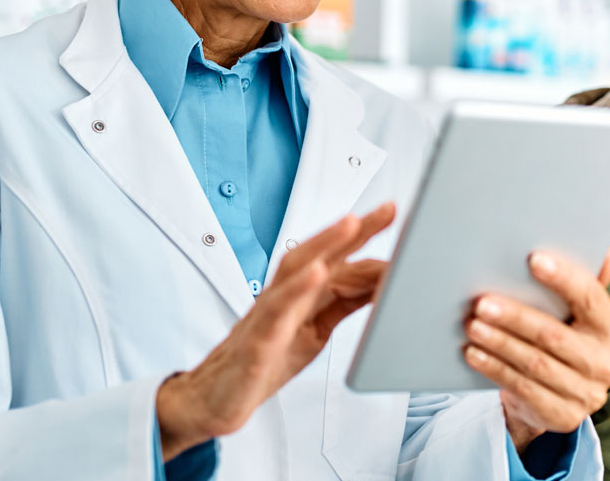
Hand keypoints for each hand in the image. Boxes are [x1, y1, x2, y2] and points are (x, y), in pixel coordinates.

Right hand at [156, 203, 395, 458]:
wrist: (218, 399)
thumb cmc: (264, 361)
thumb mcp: (316, 330)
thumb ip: (343, 304)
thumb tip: (379, 283)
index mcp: (299, 295)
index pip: (334, 259)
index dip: (362, 236)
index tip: (391, 213)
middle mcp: (283, 298)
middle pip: (315, 253)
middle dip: (349, 230)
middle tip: (384, 210)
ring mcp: (268, 317)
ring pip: (293, 272)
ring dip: (323, 245)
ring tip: (351, 225)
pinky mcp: (257, 343)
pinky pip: (275, 312)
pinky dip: (296, 290)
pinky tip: (316, 275)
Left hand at [464, 247, 609, 452]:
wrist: (554, 397)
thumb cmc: (562, 341)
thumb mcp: (575, 315)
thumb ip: (586, 284)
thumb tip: (606, 250)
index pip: (591, 299)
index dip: (564, 278)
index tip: (532, 260)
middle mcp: (605, 364)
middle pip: (555, 336)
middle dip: (516, 318)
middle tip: (483, 303)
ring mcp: (586, 394)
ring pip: (535, 364)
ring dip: (500, 344)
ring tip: (473, 326)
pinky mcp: (563, 416)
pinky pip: (523, 389)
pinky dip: (495, 369)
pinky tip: (474, 354)